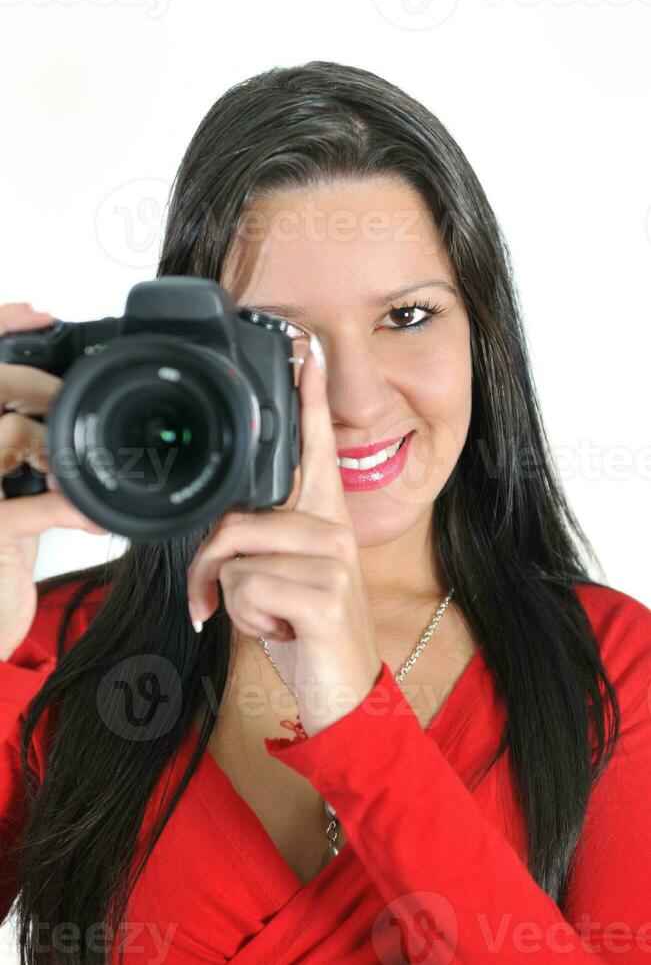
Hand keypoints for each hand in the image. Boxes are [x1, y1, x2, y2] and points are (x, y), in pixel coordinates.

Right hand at [0, 302, 108, 660]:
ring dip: (53, 450)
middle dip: (36, 386)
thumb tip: (66, 420)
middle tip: (69, 403)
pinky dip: (70, 509)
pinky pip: (27, 507)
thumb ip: (26, 451)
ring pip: (6, 435)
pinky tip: (93, 520)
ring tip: (69, 475)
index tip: (38, 313)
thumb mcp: (11, 492)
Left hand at [186, 336, 382, 736]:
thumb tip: (218, 531)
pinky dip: (246, 620)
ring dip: (231, 601)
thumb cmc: (305, 630)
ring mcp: (333, 557)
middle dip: (210, 568)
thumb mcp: (274, 580)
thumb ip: (256, 542)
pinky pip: (245, 587)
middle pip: (234, 519)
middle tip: (222, 601)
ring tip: (270, 617)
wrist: (343, 692)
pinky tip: (283, 630)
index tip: (308, 350)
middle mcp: (332, 527)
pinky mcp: (325, 592)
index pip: (315, 446)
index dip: (309, 396)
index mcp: (321, 517)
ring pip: (234, 558)